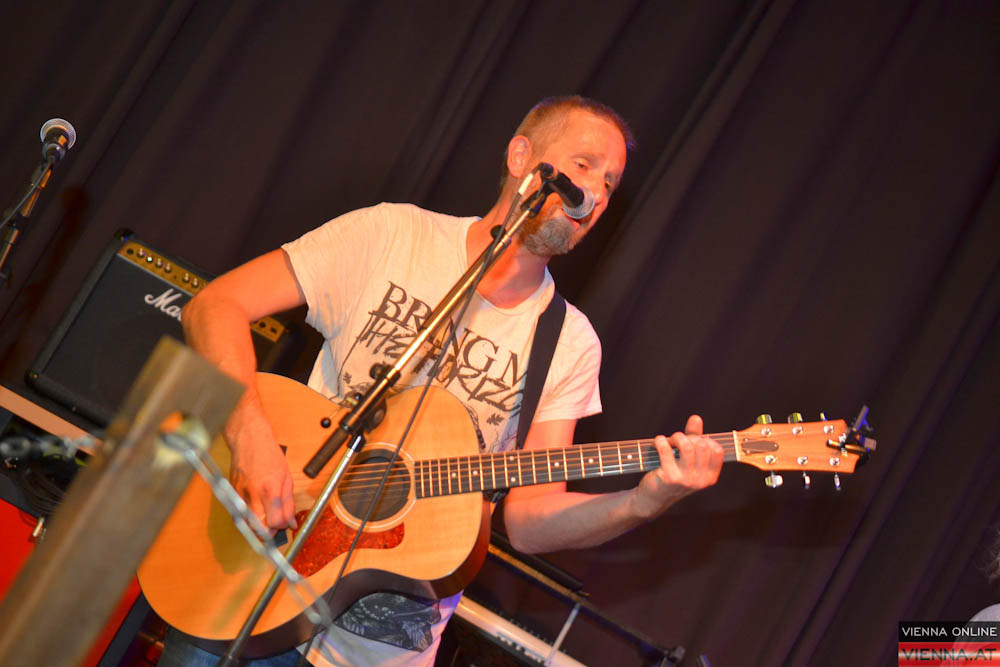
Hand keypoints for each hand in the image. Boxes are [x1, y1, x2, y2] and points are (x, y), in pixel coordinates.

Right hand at [227, 410, 298, 532]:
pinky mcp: (232, 494)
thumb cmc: (269, 455)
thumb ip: (289, 503)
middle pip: (258, 528)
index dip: (281, 527)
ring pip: (247, 525)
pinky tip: (255, 511)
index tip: (284, 524)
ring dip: (257, 527)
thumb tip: (291, 523)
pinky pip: (240, 514)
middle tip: (274, 527)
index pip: (275, 522)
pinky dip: (248, 518)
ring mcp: (240, 494)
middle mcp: (254, 494)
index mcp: (270, 489)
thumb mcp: (286, 478)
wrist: (249, 439)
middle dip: (268, 533)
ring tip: (265, 519)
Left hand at [632, 415, 722, 518]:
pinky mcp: (670, 478)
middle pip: (702, 445)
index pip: (717, 450)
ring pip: (687, 446)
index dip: (704, 440)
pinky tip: (658, 442)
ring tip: (669, 441)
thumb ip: (694, 438)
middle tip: (676, 441)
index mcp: (710, 477)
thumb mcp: (687, 460)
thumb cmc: (672, 475)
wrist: (653, 498)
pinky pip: (667, 449)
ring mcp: (686, 480)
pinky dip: (661, 440)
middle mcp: (701, 480)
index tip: (692, 441)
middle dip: (688, 437)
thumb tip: (696, 418)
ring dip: (676, 437)